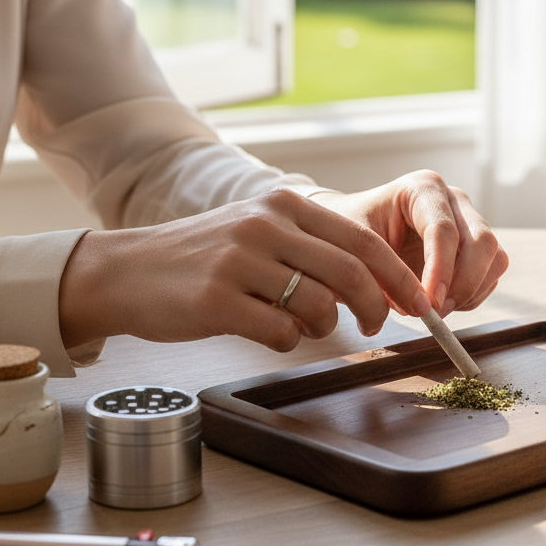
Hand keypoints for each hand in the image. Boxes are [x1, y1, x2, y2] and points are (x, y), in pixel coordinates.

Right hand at [59, 188, 431, 352]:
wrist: (126, 271)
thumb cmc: (202, 258)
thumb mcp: (258, 232)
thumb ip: (311, 247)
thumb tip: (374, 285)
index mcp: (283, 205)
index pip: (361, 239)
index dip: (397, 275)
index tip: (418, 303)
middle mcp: (264, 226)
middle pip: (350, 271)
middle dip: (376, 306)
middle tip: (374, 327)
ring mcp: (239, 262)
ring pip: (318, 305)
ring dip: (322, 326)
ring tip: (301, 324)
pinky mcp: (216, 300)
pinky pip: (280, 332)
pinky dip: (287, 340)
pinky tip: (267, 332)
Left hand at [308, 170, 508, 314]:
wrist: (352, 234)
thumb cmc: (350, 233)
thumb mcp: (354, 247)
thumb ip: (384, 273)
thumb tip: (418, 307)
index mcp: (422, 188)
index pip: (443, 229)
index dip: (441, 270)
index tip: (429, 303)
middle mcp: (452, 200)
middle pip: (481, 241)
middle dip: (463, 283)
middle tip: (436, 312)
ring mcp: (468, 221)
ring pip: (493, 256)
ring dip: (471, 290)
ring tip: (438, 310)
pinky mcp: (475, 245)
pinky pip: (492, 272)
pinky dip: (474, 294)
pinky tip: (446, 303)